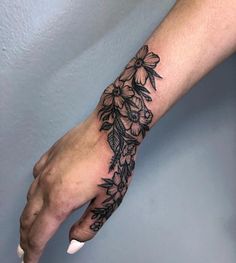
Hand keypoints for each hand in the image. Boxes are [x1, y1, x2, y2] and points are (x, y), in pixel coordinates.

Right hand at [19, 112, 134, 262]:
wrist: (112, 128)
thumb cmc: (114, 164)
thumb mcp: (107, 200)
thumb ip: (88, 225)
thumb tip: (72, 244)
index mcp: (61, 200)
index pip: (38, 234)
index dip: (33, 252)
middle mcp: (47, 185)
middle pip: (28, 218)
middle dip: (26, 238)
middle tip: (26, 249)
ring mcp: (47, 167)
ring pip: (29, 198)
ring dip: (28, 216)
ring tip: (31, 225)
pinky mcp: (50, 154)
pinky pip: (36, 176)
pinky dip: (34, 190)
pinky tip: (40, 190)